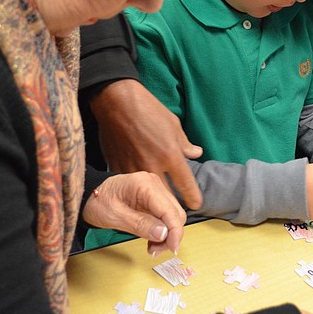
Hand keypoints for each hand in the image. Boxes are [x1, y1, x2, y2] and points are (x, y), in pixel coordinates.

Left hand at [83, 171, 185, 256]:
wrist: (89, 195)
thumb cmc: (98, 202)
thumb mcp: (115, 217)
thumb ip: (140, 225)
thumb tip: (163, 233)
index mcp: (145, 185)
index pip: (170, 210)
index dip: (175, 232)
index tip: (172, 248)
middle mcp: (154, 184)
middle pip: (175, 213)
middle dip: (170, 235)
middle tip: (155, 250)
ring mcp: (156, 190)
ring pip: (173, 215)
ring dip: (167, 234)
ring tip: (152, 246)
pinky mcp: (154, 197)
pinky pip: (165, 215)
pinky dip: (162, 229)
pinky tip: (152, 238)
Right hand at [91, 79, 203, 208]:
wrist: (116, 102)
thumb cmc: (148, 109)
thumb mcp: (173, 124)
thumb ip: (185, 143)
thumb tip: (196, 153)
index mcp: (170, 155)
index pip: (186, 184)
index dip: (193, 197)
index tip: (196, 204)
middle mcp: (152, 166)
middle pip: (166, 196)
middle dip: (173, 205)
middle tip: (178, 211)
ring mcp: (133, 168)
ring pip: (145, 193)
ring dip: (153, 199)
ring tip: (158, 206)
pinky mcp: (116, 167)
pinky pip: (129, 183)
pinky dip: (135, 188)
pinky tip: (138, 191)